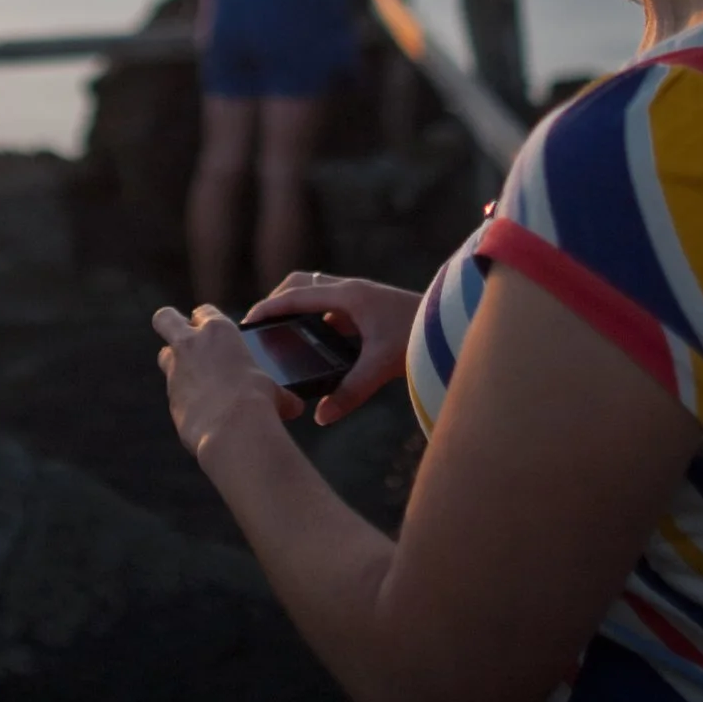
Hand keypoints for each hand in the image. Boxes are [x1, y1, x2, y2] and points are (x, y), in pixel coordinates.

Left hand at [154, 305, 300, 458]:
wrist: (234, 431)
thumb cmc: (257, 402)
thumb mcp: (272, 388)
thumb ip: (276, 391)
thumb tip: (292, 405)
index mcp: (218, 331)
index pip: (204, 312)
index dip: (206, 321)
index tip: (213, 333)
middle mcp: (191, 344)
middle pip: (165, 318)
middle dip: (170, 324)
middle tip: (183, 339)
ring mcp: (176, 370)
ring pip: (164, 355)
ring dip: (175, 364)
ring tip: (196, 380)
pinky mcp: (170, 398)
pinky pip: (173, 392)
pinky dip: (184, 398)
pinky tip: (202, 410)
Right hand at [245, 272, 421, 424]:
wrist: (455, 327)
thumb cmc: (419, 338)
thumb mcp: (380, 365)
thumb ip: (350, 392)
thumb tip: (321, 417)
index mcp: (348, 296)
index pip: (296, 296)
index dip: (268, 307)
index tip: (247, 320)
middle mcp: (352, 291)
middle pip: (303, 285)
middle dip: (280, 301)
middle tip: (265, 326)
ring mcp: (362, 298)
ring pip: (320, 295)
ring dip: (301, 310)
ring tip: (286, 337)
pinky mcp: (371, 309)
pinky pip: (335, 309)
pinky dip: (320, 321)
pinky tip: (321, 346)